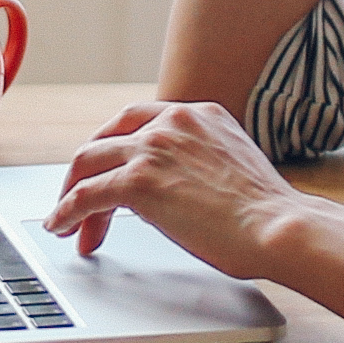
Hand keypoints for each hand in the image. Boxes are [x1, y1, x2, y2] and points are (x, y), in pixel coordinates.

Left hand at [52, 99, 309, 273]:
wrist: (280, 228)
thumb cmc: (267, 215)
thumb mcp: (231, 167)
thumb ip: (197, 163)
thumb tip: (168, 190)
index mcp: (198, 114)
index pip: (136, 121)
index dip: (113, 150)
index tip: (105, 173)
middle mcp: (172, 122)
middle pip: (104, 139)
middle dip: (86, 174)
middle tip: (77, 202)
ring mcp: (153, 149)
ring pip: (87, 164)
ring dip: (71, 196)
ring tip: (66, 224)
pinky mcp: (138, 182)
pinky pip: (85, 194)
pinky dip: (67, 212)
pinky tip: (63, 227)